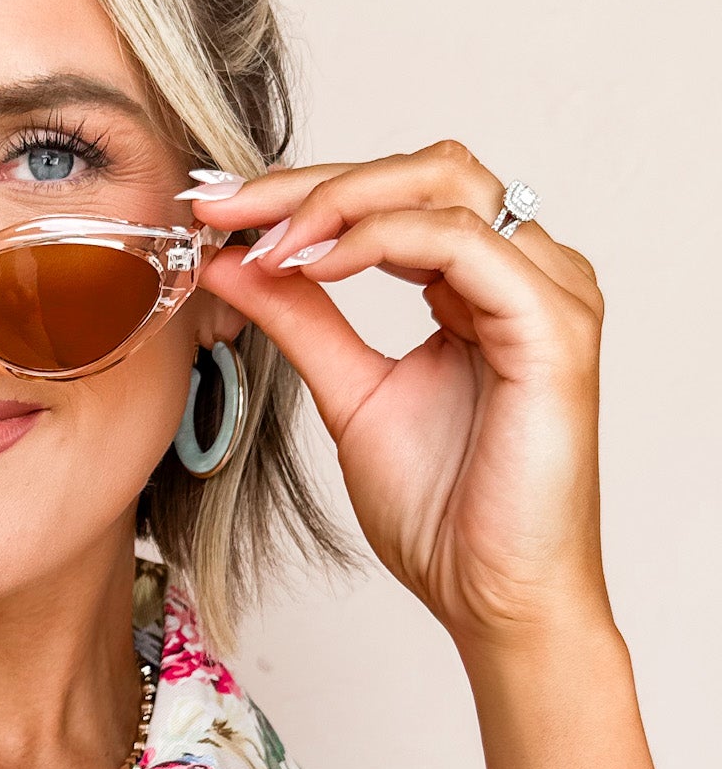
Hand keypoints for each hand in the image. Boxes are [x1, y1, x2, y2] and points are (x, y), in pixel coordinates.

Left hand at [191, 140, 610, 657]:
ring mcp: (549, 293)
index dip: (302, 192)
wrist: (492, 598)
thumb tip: (231, 262)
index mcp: (485, 286)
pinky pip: (459, 243)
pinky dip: (376, 240)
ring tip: (264, 246)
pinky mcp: (552, 326)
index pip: (397, 196)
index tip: (216, 209)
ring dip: (337, 203)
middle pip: (422, 170)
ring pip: (443, 185)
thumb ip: (300, 321)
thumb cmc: (445, 514)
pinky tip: (313, 267)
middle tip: (224, 208)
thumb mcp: (349, 394)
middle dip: (312, 181)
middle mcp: (527, 274)